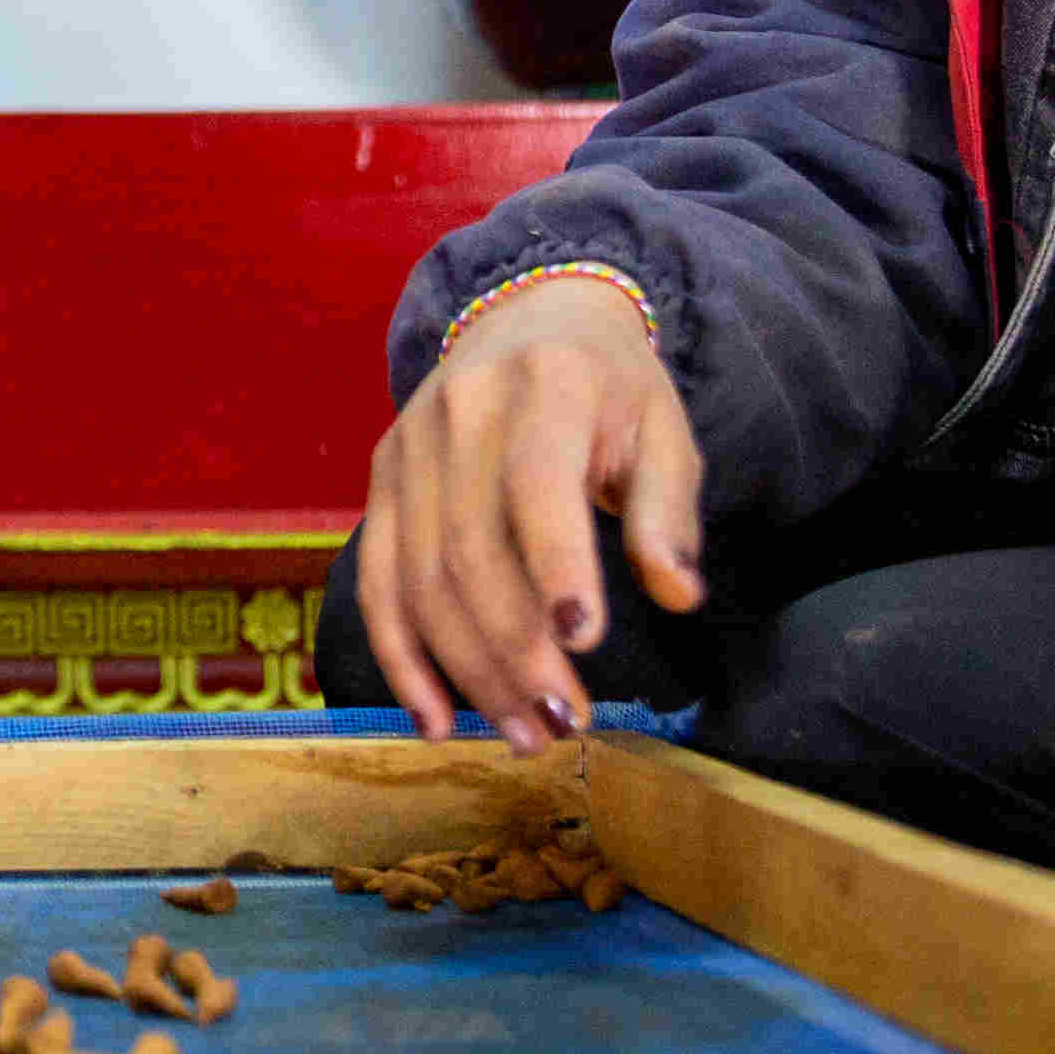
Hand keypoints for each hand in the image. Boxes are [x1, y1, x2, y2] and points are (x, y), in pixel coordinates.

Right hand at [358, 273, 704, 749]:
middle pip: (471, 550)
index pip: (536, 482)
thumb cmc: (612, 390)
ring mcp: (408, 446)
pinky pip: (377, 581)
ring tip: (523, 734)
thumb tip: (677, 596)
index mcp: (546, 385)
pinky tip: (436, 719)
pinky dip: (400, 658)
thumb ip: (671, 512)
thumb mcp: (664, 431)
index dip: (555, 564)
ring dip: (468, 671)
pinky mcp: (380, 481)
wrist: (530, 319)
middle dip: (515, 651)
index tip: (586, 645)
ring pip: (421, 579)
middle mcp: (460, 409)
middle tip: (563, 724)